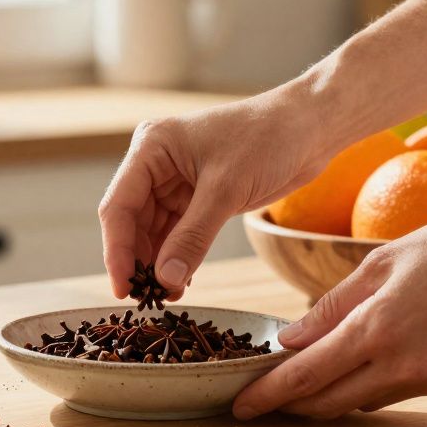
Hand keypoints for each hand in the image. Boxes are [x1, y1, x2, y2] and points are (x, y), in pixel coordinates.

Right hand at [98, 83, 339, 299]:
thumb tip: (165, 280)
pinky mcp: (198, 197)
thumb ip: (192, 237)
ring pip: (153, 232)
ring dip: (158, 264)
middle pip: (131, 222)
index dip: (117, 251)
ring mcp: (176, 181)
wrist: (310, 127)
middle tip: (146, 299)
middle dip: (138, 261)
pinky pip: (177, 233)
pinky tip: (181, 281)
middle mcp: (156, 164)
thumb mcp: (226, 189)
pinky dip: (177, 257)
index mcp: (151, 148)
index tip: (122, 289)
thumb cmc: (268, 139)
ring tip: (167, 295)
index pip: (118, 207)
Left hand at [233, 205, 426, 418]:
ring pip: (361, 401)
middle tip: (258, 400)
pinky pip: (394, 394)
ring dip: (327, 396)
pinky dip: (366, 386)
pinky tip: (353, 369)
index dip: (268, 394)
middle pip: (329, 401)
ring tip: (297, 383)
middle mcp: (402, 363)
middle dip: (289, 403)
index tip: (239, 405)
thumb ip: (331, 307)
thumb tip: (289, 341)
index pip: (307, 375)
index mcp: (377, 328)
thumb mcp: (380, 263)